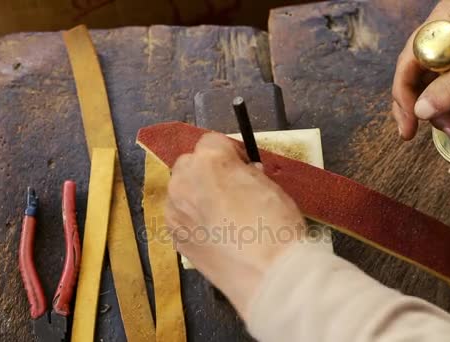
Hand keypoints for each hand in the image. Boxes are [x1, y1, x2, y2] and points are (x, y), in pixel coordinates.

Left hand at [165, 133, 305, 318]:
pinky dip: (192, 219)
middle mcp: (184, 180)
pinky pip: (180, 217)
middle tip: (231, 191)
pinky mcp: (174, 237)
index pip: (212, 141)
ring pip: (181, 191)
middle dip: (207, 172)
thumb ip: (248, 173)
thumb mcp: (270, 185)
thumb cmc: (275, 225)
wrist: (267, 274)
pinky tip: (213, 234)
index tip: (243, 168)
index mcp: (209, 160)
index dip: (230, 154)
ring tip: (221, 215)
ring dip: (196, 195)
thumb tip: (243, 173)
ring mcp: (175, 210)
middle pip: (189, 164)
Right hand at [392, 0, 449, 139]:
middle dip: (414, 106)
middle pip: (412, 76)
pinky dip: (445, 115)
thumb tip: (420, 111)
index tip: (411, 116)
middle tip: (410, 132)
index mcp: (444, 23)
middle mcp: (442, 39)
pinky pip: (442, 98)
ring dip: (434, 115)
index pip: (410, 57)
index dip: (405, 88)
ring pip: (425, 91)